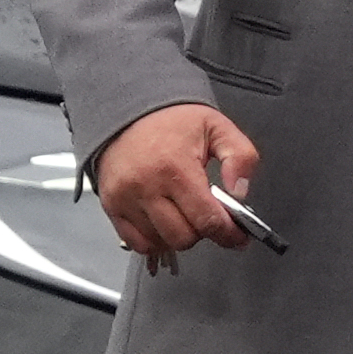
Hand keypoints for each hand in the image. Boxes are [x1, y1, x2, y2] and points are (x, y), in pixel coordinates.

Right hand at [93, 103, 261, 272]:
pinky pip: (136, 243)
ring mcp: (124, 199)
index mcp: (175, 168)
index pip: (207, 219)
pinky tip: (166, 223)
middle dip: (204, 232)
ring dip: (179, 236)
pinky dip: (156, 240)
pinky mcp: (111, 206)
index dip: (228, 234)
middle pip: (183, 237)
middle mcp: (145, 187)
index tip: (238, 237)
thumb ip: (240, 157)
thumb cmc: (172, 121)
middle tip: (209, 216)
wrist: (128, 110)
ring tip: (186, 214)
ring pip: (160, 243)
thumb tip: (240, 192)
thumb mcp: (218, 127)